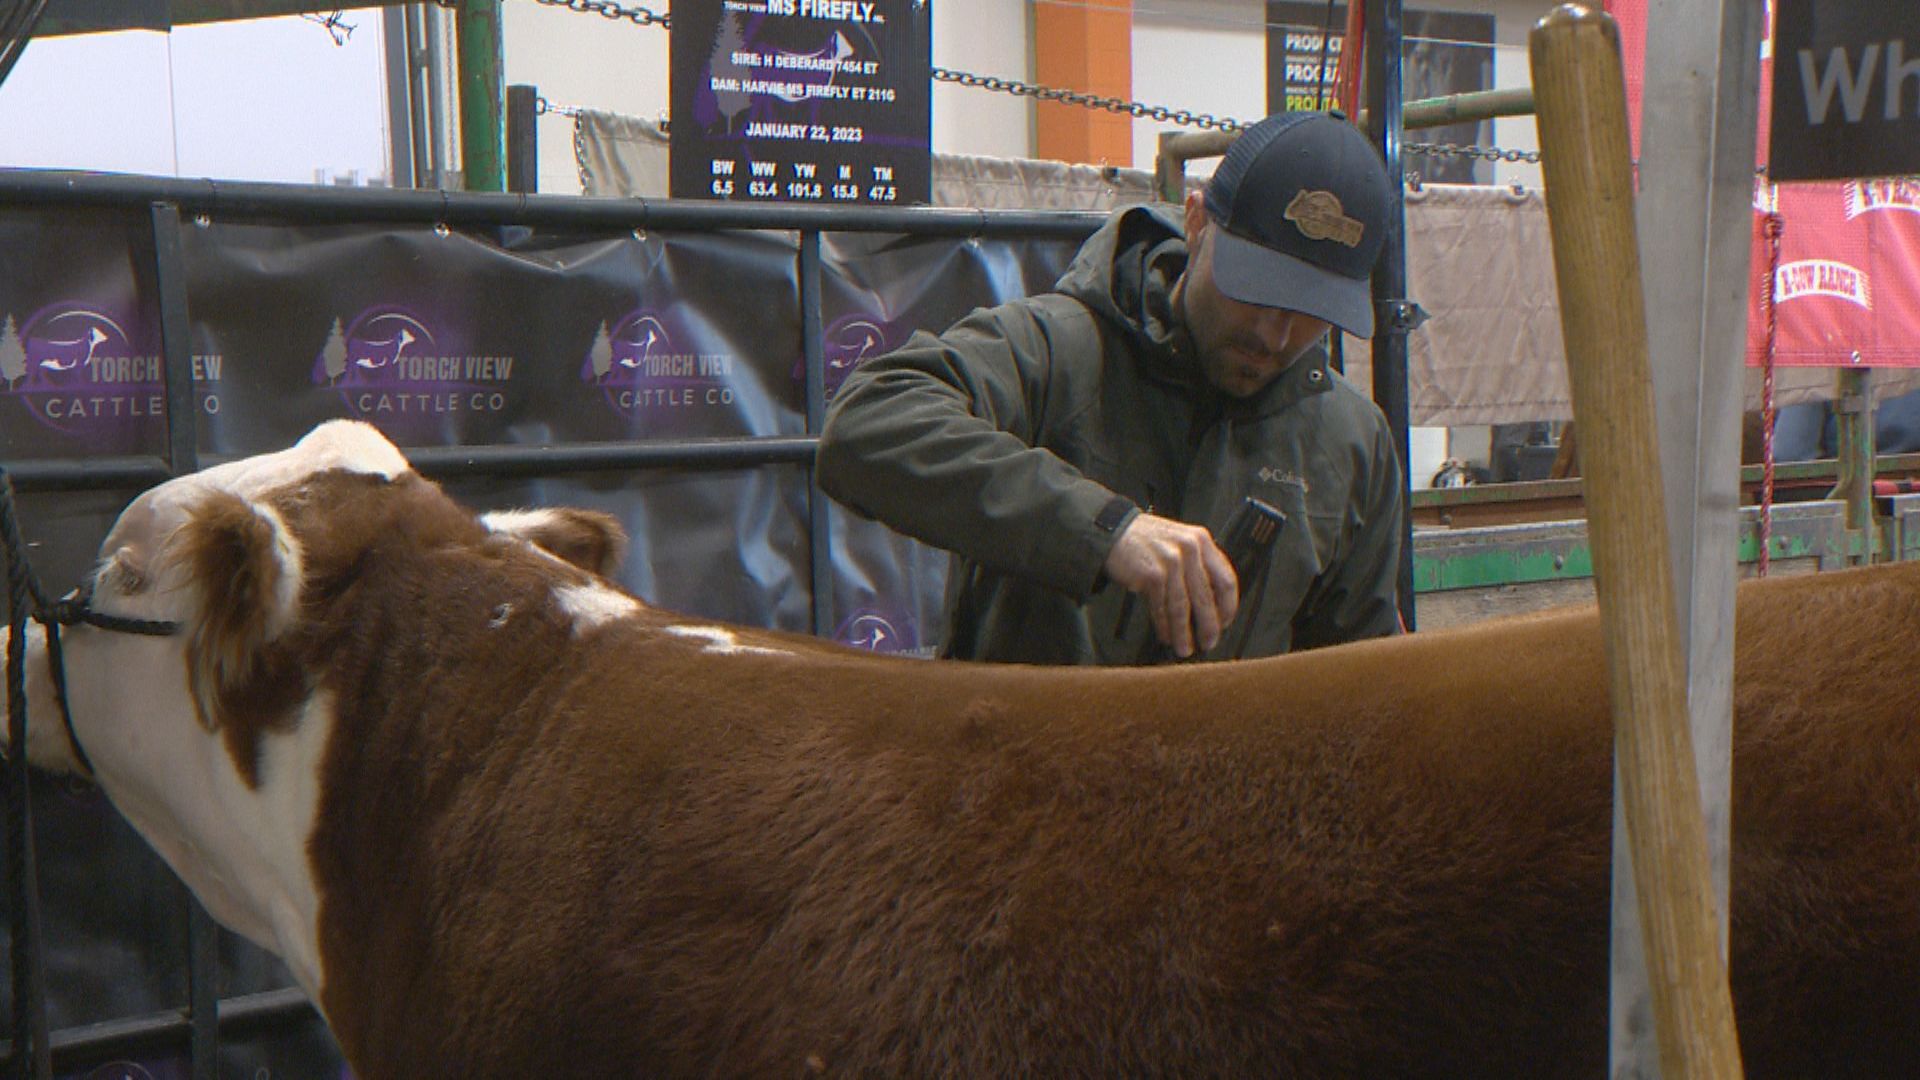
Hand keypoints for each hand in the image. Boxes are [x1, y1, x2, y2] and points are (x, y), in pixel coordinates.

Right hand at [1102, 512, 1238, 657]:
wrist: (1115, 531)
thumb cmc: (1147, 540)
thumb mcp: (1181, 541)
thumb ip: (1198, 564)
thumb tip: (1212, 603)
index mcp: (1202, 541)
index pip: (1226, 579)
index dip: (1228, 606)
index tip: (1225, 623)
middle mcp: (1190, 549)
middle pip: (1206, 597)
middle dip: (1209, 626)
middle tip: (1209, 643)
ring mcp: (1171, 561)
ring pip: (1183, 607)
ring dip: (1184, 633)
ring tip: (1184, 648)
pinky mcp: (1152, 574)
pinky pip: (1162, 607)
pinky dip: (1164, 626)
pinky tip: (1166, 635)